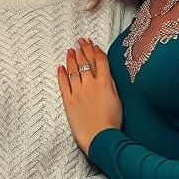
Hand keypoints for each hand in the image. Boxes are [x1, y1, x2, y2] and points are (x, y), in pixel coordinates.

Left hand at [57, 39, 121, 154]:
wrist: (100, 137)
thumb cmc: (112, 122)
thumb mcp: (117, 99)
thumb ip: (110, 84)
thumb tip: (105, 73)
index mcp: (104, 83)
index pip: (100, 61)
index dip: (96, 50)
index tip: (93, 44)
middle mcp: (90, 84)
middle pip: (86, 62)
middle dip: (83, 49)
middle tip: (81, 41)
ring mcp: (77, 92)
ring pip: (74, 70)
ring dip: (72, 58)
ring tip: (71, 50)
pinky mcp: (68, 101)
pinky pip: (63, 84)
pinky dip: (62, 74)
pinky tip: (61, 67)